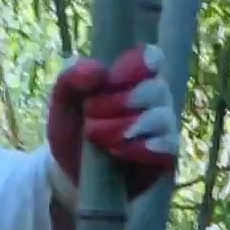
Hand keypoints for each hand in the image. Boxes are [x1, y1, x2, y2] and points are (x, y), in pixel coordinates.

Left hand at [46, 45, 178, 198]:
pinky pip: (167, 146)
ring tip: (95, 136)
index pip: (152, 58)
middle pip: (156, 88)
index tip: (111, 80)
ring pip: (161, 118)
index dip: (136, 66)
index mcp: (132, 75)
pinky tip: (116, 151)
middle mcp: (155, 97)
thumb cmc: (73, 127)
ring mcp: (164, 126)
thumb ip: (72, 78)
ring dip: (124, 127)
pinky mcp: (167, 155)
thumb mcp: (62, 101)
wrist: (72, 171)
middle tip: (90, 113)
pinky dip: (138, 148)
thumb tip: (99, 70)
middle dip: (120, 102)